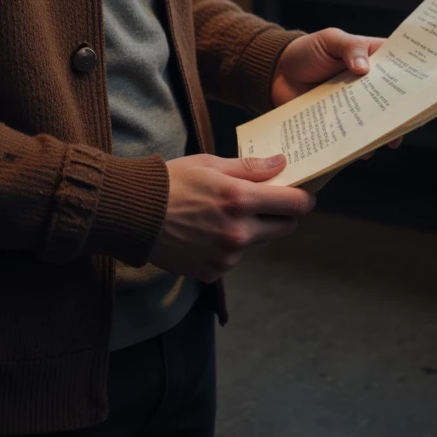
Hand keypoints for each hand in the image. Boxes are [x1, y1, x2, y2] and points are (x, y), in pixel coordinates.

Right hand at [148, 153, 315, 283]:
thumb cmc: (171, 181)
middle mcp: (239, 233)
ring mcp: (227, 256)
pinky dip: (233, 245)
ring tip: (229, 213)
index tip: (303, 193)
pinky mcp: (214, 272)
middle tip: (270, 202)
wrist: (133, 214)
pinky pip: (237, 258)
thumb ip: (250, 168)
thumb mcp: (211, 163)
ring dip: (256, 229)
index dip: (304, 197)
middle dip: (284, 214)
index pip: (294, 204)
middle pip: (285, 228)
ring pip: (261, 243)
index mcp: (240, 200)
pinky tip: (211, 231)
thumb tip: (281, 163)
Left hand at [270, 28, 403, 156]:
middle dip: (402, 112)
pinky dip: (358, 146)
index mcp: (372, 59)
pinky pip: (353, 137)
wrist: (277, 73)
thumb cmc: (307, 51)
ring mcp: (355, 107)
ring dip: (382, 133)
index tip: (428, 89)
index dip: (415, 77)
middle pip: (393, 100)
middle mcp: (368, 86)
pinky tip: (361, 152)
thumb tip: (363, 67)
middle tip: (406, 122)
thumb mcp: (330, 39)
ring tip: (386, 142)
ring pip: (376, 122)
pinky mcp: (339, 124)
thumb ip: (349, 47)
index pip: (400, 68)